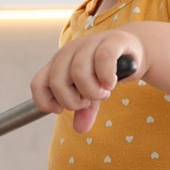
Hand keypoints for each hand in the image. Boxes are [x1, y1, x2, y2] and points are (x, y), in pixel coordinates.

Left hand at [31, 27, 146, 132]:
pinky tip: (111, 83)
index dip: (45, 102)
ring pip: (78, 72)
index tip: (60, 110)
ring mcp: (88, 44)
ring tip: (103, 93)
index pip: (37, 84)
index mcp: (57, 64)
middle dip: (72, 101)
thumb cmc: (105, 71)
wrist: (131, 50)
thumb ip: (84, 110)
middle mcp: (69, 52)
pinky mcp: (110, 41)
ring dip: (91, 91)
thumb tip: (80, 129)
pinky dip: (106, 76)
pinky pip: (103, 59)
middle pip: (57, 82)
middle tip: (88, 102)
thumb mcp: (91, 92)